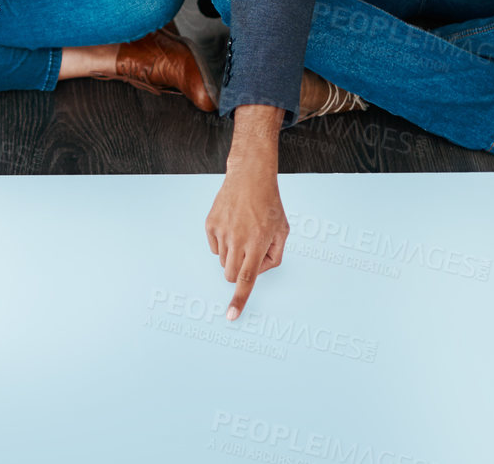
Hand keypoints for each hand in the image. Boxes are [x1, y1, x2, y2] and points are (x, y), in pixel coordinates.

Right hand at [205, 154, 287, 319]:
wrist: (249, 176)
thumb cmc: (270, 204)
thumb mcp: (283, 231)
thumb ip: (274, 256)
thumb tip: (257, 270)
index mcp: (258, 243)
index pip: (246, 279)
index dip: (239, 300)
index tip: (231, 316)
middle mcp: (237, 239)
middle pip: (230, 275)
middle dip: (238, 274)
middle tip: (249, 255)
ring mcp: (221, 232)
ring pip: (222, 262)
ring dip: (232, 257)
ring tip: (243, 234)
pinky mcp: (210, 225)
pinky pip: (214, 247)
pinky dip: (223, 244)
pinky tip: (232, 226)